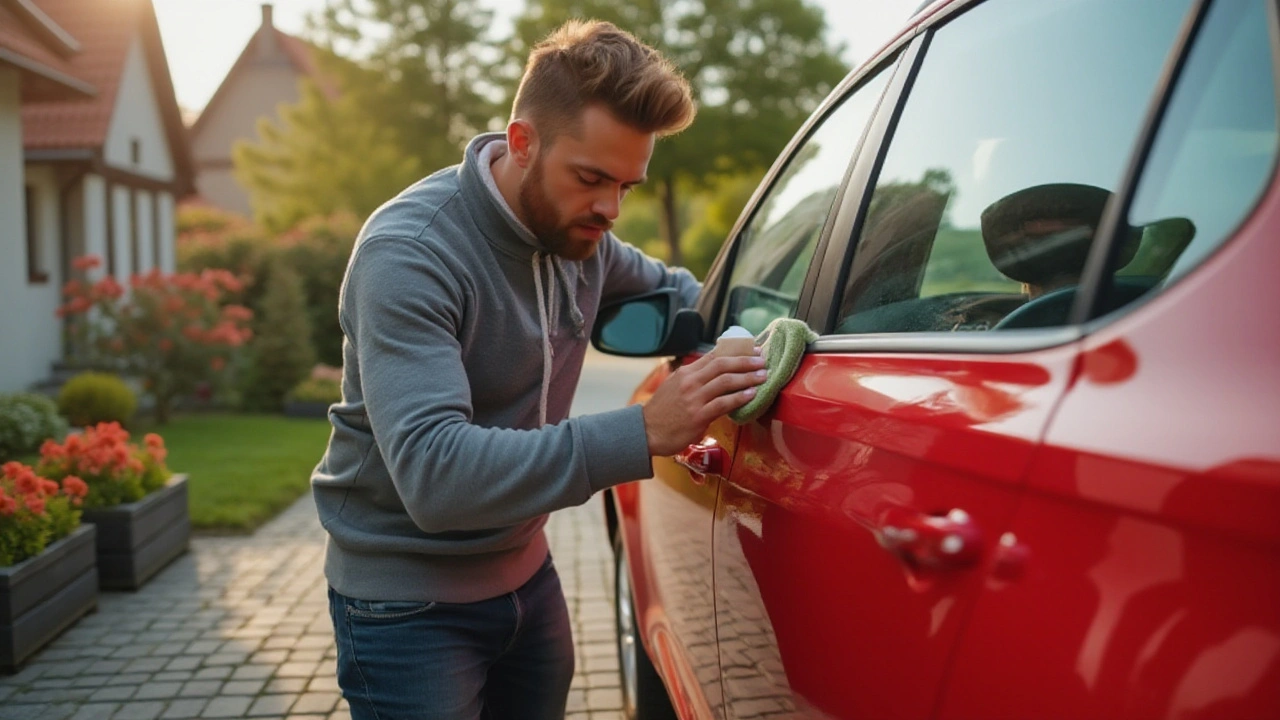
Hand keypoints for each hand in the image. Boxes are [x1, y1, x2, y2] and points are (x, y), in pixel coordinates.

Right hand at [641, 351, 766, 456]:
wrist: (646, 431)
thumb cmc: (663, 411)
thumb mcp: (675, 386)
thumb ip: (694, 378)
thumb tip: (715, 371)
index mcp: (686, 372)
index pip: (714, 355)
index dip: (735, 351)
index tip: (752, 350)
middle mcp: (690, 381)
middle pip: (722, 364)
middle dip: (745, 361)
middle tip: (762, 360)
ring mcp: (694, 398)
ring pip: (725, 381)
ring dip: (747, 378)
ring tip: (762, 376)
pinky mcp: (698, 415)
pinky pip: (723, 403)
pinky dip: (739, 397)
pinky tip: (751, 395)